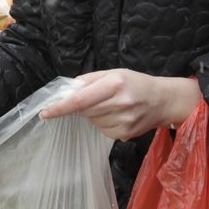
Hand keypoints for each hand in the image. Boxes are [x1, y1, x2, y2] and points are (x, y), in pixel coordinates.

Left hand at [38, 69, 201, 140]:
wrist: (163, 101)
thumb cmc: (136, 83)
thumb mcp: (114, 73)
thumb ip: (89, 80)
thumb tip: (67, 91)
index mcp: (115, 84)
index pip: (80, 100)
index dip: (60, 107)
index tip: (45, 112)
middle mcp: (119, 103)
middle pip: (84, 111)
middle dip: (82, 105)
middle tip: (97, 97)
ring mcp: (123, 122)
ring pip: (92, 121)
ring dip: (95, 114)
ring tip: (113, 105)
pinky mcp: (124, 135)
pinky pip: (102, 129)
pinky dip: (103, 122)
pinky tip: (118, 115)